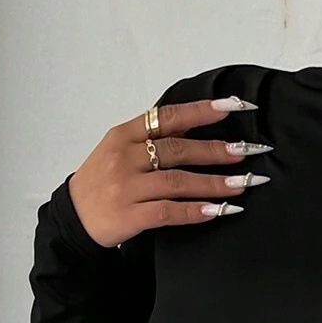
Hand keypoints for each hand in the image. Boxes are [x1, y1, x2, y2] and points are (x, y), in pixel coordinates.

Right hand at [66, 94, 272, 247]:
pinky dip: (195, 211)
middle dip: (217, 150)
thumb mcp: (121, 149)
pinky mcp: (128, 216)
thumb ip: (155, 138)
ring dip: (214, 183)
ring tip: (243, 184)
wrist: (73, 217)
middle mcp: (124, 157)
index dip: (202, 110)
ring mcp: (126, 187)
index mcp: (124, 134)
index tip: (233, 106)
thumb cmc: (103, 180)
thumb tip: (200, 124)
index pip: (168, 117)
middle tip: (248, 151)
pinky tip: (218, 210)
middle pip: (177, 149)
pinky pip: (168, 211)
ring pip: (177, 181)